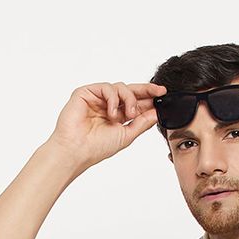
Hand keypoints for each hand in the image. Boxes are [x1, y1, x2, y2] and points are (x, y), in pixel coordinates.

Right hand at [48, 81, 168, 169]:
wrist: (76, 151)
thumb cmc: (95, 148)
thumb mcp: (126, 135)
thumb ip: (141, 123)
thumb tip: (156, 113)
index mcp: (115, 116)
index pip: (134, 102)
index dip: (149, 98)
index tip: (163, 95)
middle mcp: (106, 105)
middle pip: (129, 90)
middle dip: (145, 90)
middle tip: (158, 92)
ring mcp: (96, 98)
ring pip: (120, 87)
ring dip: (128, 99)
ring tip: (127, 115)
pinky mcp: (85, 93)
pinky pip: (106, 87)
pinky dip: (113, 98)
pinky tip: (112, 112)